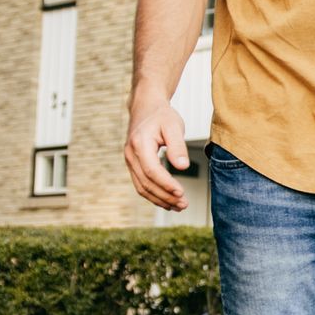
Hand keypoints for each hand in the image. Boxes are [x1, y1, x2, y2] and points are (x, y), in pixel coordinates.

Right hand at [125, 94, 188, 210]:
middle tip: (184, 205)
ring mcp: (130, 160)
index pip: (152, 170)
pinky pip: (141, 184)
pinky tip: (168, 201)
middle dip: (165, 196)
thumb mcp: (174, 126)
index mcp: (140, 144)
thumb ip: (178, 146)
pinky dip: (154, 195)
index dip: (166, 184)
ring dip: (159, 199)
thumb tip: (182, 167)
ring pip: (142, 187)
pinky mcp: (133, 164)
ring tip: (178, 207)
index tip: (181, 193)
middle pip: (146, 182)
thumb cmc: (162, 115)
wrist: (146, 107)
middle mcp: (130, 154)